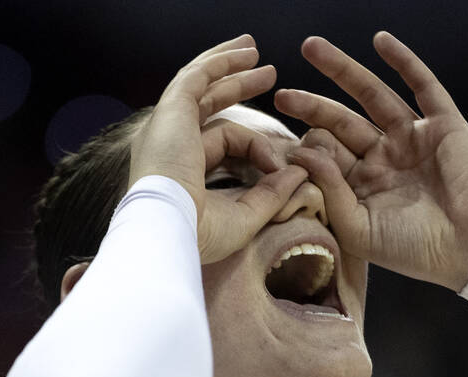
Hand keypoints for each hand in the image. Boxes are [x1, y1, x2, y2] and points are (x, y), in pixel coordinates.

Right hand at [129, 35, 309, 263]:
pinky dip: (220, 63)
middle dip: (237, 85)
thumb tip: (299, 172)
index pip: (220, 142)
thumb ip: (272, 193)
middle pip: (208, 105)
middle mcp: (171, 142)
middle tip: (267, 73)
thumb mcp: (246, 214)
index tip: (280, 166)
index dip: (255, 148)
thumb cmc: (200, 234)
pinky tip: (243, 53)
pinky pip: (198, 77)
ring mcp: (169, 124)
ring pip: (201, 84)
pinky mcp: (173, 110)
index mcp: (180, 168)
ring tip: (255, 50)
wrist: (170, 229)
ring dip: (230, 66)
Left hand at [275, 32, 467, 291]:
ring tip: (310, 47)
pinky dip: (404, 62)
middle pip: (342, 121)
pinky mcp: (444, 125)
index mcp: (364, 186)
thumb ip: (330, 191)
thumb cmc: (416, 250)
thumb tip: (302, 150)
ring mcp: (414, 138)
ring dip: (343, 70)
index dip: (305, 149)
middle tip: (281, 94)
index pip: (326, 155)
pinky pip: (423, 86)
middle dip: (311, 105)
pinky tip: (379, 41)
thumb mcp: (359, 229)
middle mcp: (386, 158)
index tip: (280, 153)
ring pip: (373, 95)